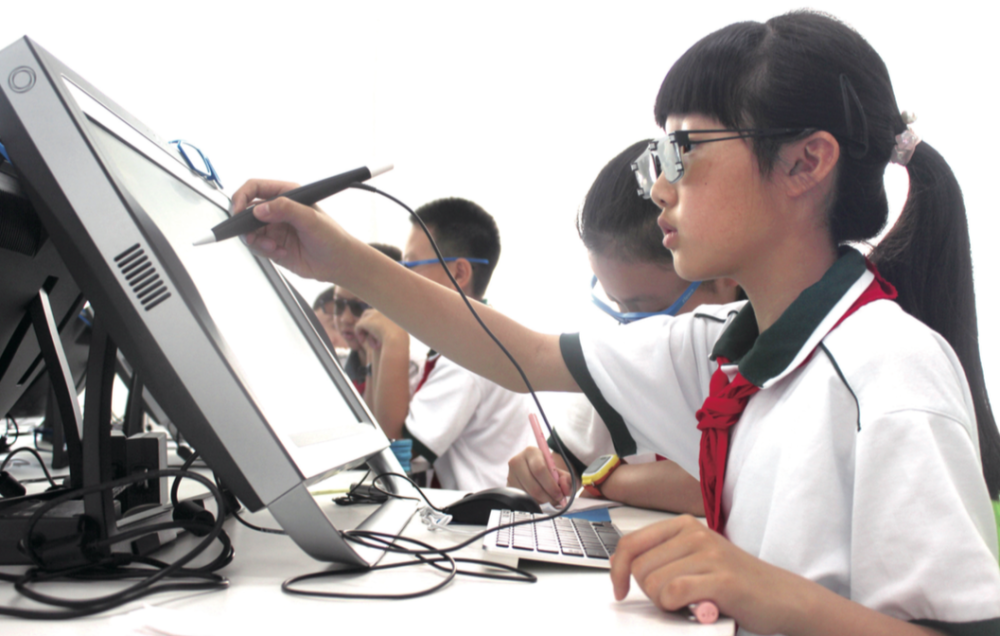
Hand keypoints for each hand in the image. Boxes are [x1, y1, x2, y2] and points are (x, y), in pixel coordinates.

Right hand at [231, 178, 350, 281]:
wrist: (338, 263)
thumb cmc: (332, 237)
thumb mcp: (311, 219)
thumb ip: (286, 210)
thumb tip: (260, 209)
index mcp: (286, 194)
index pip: (254, 188)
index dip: (242, 197)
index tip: (238, 211)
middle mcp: (277, 210)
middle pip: (246, 212)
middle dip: (246, 226)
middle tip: (252, 236)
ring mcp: (273, 228)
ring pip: (249, 232)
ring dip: (257, 241)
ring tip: (274, 247)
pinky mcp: (272, 245)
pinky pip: (257, 247)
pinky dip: (265, 251)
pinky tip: (282, 253)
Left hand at [355, 309, 406, 351]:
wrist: (397, 341)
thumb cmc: (401, 340)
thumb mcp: (400, 331)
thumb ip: (395, 327)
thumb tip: (391, 326)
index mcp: (391, 309)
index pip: (378, 312)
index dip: (375, 321)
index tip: (376, 330)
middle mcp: (382, 309)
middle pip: (369, 313)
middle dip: (367, 322)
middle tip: (367, 333)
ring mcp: (374, 314)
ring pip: (363, 319)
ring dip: (363, 328)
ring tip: (364, 338)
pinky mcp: (367, 321)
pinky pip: (358, 326)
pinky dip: (359, 333)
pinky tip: (362, 341)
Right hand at [506, 446, 571, 505]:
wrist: (537, 473)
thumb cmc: (550, 472)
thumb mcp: (562, 474)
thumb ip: (567, 480)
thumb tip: (563, 487)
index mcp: (531, 452)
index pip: (540, 470)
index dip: (551, 485)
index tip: (559, 495)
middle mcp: (517, 461)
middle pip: (533, 486)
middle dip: (548, 497)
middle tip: (556, 500)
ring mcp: (510, 474)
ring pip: (527, 495)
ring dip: (541, 502)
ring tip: (548, 499)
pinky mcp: (508, 486)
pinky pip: (521, 500)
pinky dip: (533, 503)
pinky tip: (539, 500)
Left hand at [610, 515, 806, 634]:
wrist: (782, 596)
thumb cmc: (736, 581)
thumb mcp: (695, 558)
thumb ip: (662, 556)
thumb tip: (620, 562)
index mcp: (684, 525)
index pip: (631, 543)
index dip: (617, 571)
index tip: (620, 590)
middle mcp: (695, 533)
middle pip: (640, 568)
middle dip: (649, 592)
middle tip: (674, 601)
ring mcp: (709, 554)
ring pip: (654, 582)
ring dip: (665, 603)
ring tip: (689, 604)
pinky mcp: (722, 579)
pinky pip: (674, 592)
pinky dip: (676, 607)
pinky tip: (694, 608)